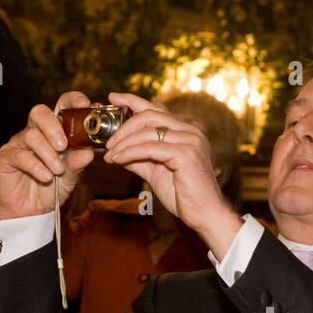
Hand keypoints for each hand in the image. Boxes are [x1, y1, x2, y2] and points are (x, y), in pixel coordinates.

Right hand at [0, 94, 95, 218]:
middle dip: (54, 126)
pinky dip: (36, 166)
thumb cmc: (51, 189)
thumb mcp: (70, 177)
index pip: (61, 106)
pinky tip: (46, 177)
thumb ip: (77, 163)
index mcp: (54, 131)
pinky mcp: (7, 157)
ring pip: (31, 135)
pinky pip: (20, 155)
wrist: (32, 212)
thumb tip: (89, 152)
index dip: (73, 101)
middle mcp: (35, 132)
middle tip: (64, 145)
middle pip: (40, 112)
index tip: (85, 106)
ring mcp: (19, 143)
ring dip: (48, 154)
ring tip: (58, 171)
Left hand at [102, 92, 234, 233]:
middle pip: (149, 115)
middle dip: (123, 126)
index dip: (132, 100)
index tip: (112, 98)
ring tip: (110, 154)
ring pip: (148, 131)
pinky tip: (118, 160)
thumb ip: (138, 158)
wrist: (204, 215)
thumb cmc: (184, 195)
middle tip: (108, 141)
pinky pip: (150, 148)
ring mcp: (190, 140)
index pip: (156, 109)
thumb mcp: (156, 171)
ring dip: (124, 142)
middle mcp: (190, 131)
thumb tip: (116, 151)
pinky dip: (130, 152)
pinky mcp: (186, 154)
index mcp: (185, 131)